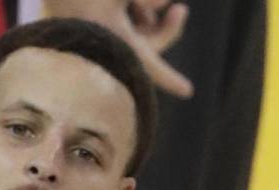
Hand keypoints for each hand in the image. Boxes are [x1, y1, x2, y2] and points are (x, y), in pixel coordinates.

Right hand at [45, 0, 192, 97]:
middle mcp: (106, 47)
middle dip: (166, 30)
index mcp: (113, 40)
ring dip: (147, 22)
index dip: (169, 78)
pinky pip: (122, 34)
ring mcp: (98, 42)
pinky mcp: (90, 35)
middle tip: (181, 9)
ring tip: (141, 4)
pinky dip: (132, 21)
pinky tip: (131, 5)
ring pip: (137, 41)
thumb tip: (165, 0)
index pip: (149, 63)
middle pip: (147, 51)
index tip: (188, 91)